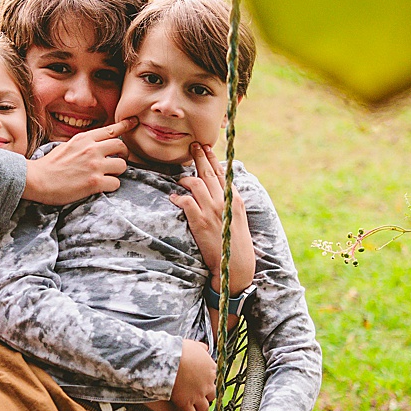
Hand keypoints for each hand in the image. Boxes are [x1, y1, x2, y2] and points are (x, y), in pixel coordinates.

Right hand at [22, 118, 135, 204]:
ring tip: (106, 176)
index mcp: (84, 139)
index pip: (111, 129)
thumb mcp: (66, 146)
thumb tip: (96, 145)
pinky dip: (111, 186)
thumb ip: (83, 144)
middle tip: (116, 161)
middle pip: (121, 146)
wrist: (36, 180)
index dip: (125, 126)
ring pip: (122, 165)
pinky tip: (101, 187)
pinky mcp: (94, 182)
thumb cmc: (49, 166)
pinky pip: (116, 183)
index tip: (134, 122)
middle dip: (122, 155)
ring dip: (117, 172)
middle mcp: (92, 149)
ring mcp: (94, 165)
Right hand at [169, 339, 215, 410]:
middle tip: (200, 399)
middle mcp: (207, 383)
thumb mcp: (193, 344)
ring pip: (204, 408)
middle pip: (211, 395)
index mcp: (210, 368)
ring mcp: (197, 395)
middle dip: (206, 397)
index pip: (213, 379)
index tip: (204, 385)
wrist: (167, 360)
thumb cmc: (178, 350)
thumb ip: (201, 348)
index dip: (207, 383)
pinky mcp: (185, 404)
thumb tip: (206, 347)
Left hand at [171, 144, 253, 291]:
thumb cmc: (235, 242)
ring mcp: (212, 211)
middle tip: (192, 146)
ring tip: (180, 179)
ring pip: (196, 183)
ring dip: (185, 178)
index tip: (206, 147)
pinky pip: (186, 201)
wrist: (235, 264)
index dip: (213, 158)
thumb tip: (220, 189)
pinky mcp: (200, 222)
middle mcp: (224, 201)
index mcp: (234, 199)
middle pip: (209, 173)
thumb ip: (229, 202)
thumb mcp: (237, 218)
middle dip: (199, 157)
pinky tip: (173, 198)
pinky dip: (178, 197)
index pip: (223, 173)